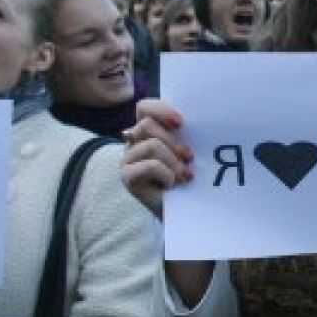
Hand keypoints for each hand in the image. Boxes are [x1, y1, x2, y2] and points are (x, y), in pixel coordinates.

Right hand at [120, 99, 192, 217]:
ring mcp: (128, 159)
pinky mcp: (127, 177)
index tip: (181, 122)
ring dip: (173, 161)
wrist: (185, 209)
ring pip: (151, 145)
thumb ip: (183, 133)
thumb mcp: (188, 151)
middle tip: (189, 156)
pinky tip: (172, 184)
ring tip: (185, 175)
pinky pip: (150, 165)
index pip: (144, 108)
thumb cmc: (189, 178)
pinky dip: (167, 174)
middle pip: (147, 125)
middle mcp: (133, 142)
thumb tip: (185, 122)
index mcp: (148, 131)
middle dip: (173, 141)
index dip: (161, 110)